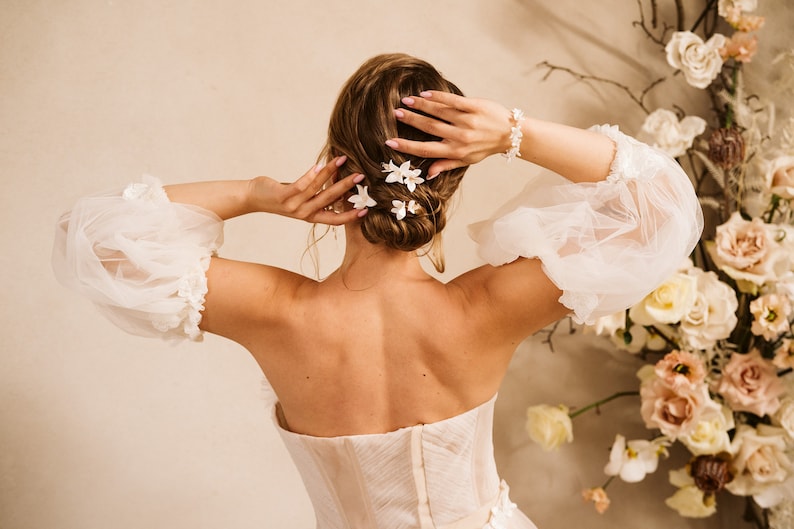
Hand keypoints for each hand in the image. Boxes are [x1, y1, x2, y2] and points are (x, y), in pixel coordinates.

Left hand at [249, 156, 367, 224]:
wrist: (253, 198)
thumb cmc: (280, 196)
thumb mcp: (302, 199)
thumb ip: (318, 195)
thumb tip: (339, 182)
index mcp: (311, 216)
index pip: (335, 219)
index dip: (350, 216)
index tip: (365, 209)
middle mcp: (304, 214)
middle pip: (330, 200)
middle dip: (346, 187)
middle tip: (360, 176)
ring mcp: (294, 206)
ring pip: (318, 189)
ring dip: (331, 173)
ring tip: (342, 160)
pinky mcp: (283, 196)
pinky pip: (301, 185)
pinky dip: (311, 175)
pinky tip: (319, 165)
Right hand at [386, 91, 513, 175]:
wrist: (510, 134)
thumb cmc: (485, 148)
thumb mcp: (466, 161)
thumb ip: (445, 165)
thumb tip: (427, 174)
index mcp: (455, 152)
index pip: (426, 150)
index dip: (406, 146)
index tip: (390, 142)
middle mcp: (460, 137)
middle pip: (429, 127)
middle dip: (411, 120)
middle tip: (396, 113)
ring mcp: (468, 120)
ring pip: (438, 111)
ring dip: (420, 105)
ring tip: (406, 101)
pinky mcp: (475, 106)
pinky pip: (453, 100)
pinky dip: (437, 96)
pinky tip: (425, 94)